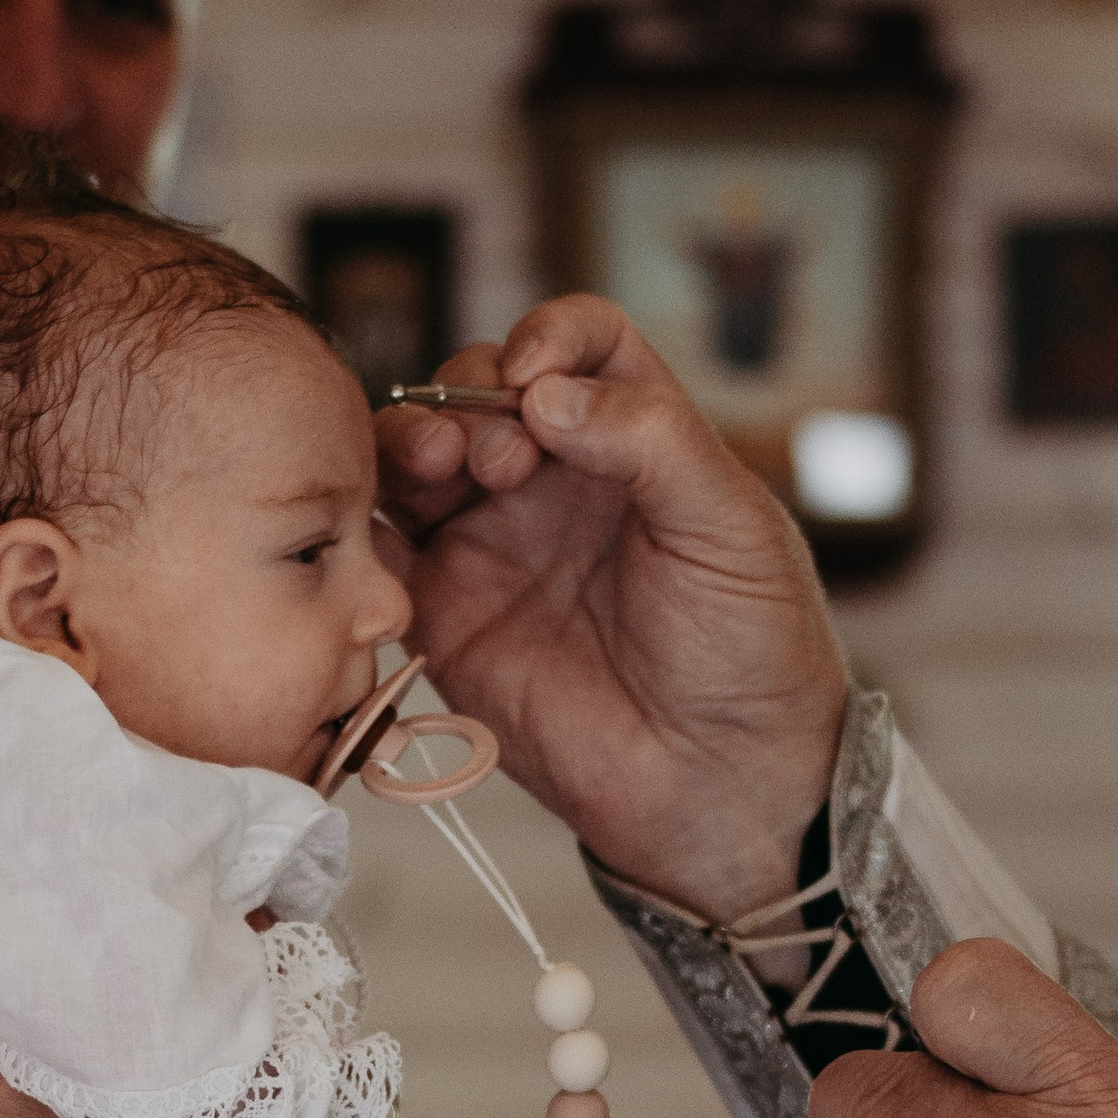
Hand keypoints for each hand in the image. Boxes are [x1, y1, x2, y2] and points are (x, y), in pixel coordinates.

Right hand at [376, 296, 849, 926]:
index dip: (549, 335)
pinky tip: (391, 525)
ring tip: (441, 467)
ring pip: (416, 454)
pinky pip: (381, 549)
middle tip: (502, 457)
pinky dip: (367, 519)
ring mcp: (492, 543)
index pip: (578, 345)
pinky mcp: (444, 614)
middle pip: (477, 389)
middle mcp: (554, 482)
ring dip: (412, 439)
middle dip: (470, 396)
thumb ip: (648, 440)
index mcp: (632, 443)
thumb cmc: (750, 651)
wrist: (719, 782)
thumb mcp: (730, 524)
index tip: (536, 372)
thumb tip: (544, 394)